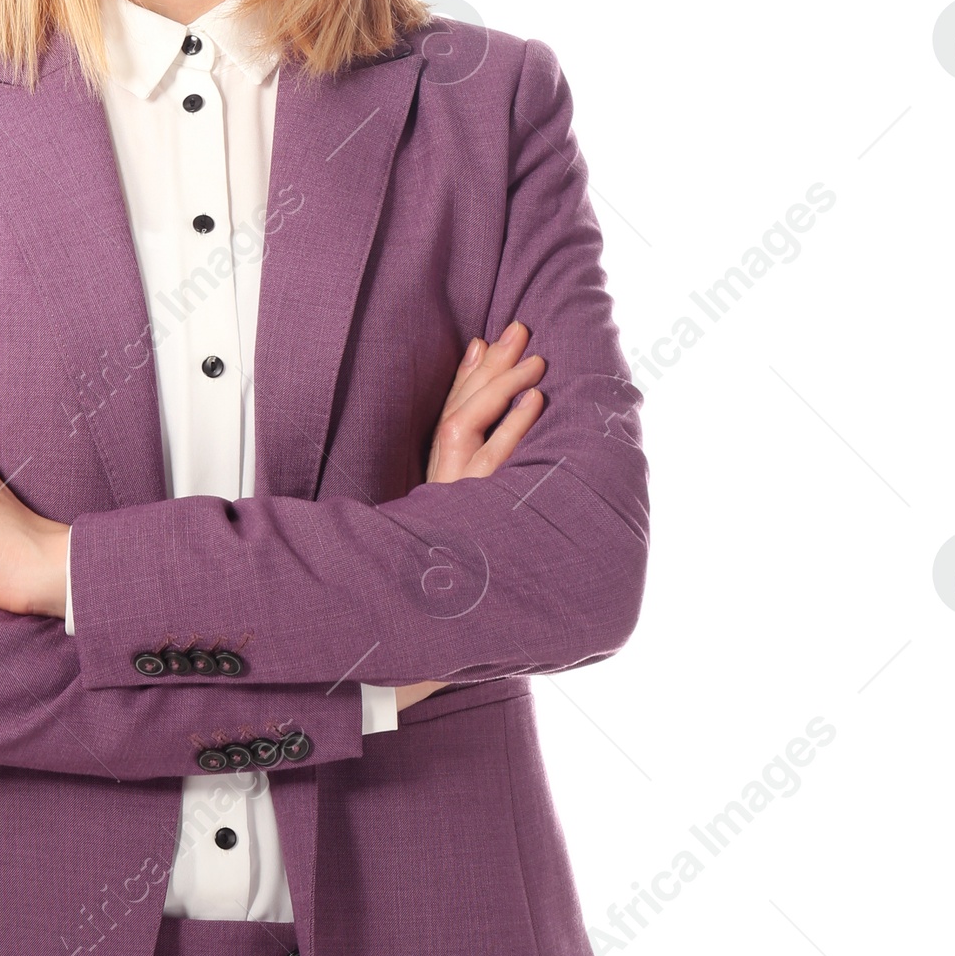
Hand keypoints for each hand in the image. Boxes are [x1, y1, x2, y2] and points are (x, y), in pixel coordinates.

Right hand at [394, 323, 547, 712]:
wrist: (420, 625)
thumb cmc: (444, 569)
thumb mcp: (451, 509)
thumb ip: (462, 466)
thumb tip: (476, 439)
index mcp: (435, 477)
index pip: (449, 411)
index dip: (469, 372)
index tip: (488, 339)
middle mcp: (441, 481)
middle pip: (461, 410)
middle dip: (491, 368)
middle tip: (519, 330)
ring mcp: (455, 494)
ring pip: (473, 429)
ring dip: (503, 388)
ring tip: (534, 359)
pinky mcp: (473, 511)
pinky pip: (496, 464)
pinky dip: (514, 430)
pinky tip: (534, 404)